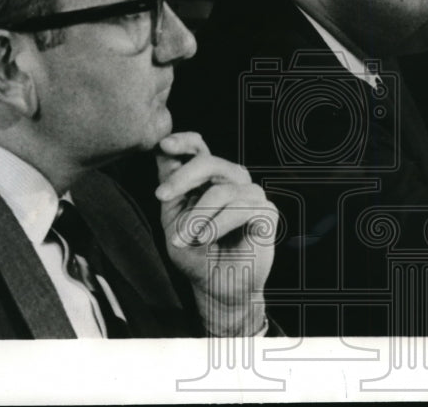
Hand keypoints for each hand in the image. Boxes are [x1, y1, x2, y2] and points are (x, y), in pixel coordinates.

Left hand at [155, 132, 276, 335]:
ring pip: (222, 191)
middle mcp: (232, 180)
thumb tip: (160, 151)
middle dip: (182, 177)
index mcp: (208, 178)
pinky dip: (218, 225)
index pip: (200, 147)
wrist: (216, 286)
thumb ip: (170, 187)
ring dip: (197, 216)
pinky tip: (207, 239)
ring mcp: (251, 194)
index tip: (164, 145)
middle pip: (209, 162)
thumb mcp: (173, 219)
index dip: (183, 141)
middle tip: (161, 196)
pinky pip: (241, 209)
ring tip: (185, 238)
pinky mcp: (266, 212)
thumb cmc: (195, 253)